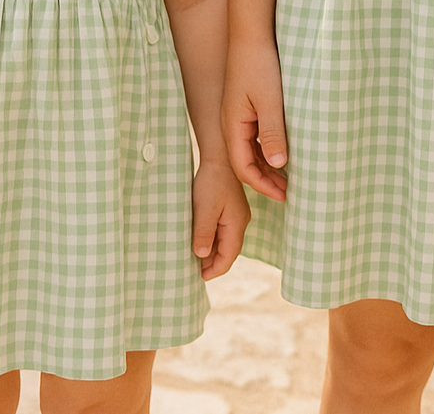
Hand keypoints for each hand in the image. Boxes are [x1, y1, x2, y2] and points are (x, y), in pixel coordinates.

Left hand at [191, 159, 250, 279]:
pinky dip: (212, 239)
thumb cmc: (211, 181)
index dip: (215, 270)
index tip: (200, 277)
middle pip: (228, 251)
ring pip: (225, 241)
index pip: (229, 256)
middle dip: (212, 263)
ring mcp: (236, 215)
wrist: (219, 156)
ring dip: (211, 251)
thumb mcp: (204, 208)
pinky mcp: (231, 209)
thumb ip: (204, 233)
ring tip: (194, 257)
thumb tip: (201, 256)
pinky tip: (199, 239)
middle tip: (193, 270)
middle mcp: (240, 222)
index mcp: (236, 224)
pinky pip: (223, 231)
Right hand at [221, 38, 287, 200]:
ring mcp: (236, 116)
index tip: (283, 196)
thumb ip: (272, 132)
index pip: (243, 167)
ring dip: (267, 167)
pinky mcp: (245, 108)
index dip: (263, 185)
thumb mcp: (269, 101)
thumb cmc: (259, 65)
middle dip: (266, 180)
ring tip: (288, 179)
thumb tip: (278, 164)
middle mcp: (231, 124)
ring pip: (249, 152)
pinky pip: (253, 138)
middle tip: (289, 193)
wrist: (251, 35)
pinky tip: (282, 154)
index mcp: (233, 125)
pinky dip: (266, 151)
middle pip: (245, 163)